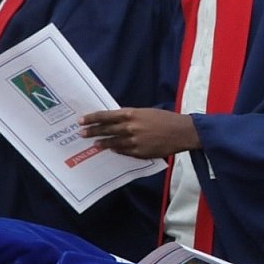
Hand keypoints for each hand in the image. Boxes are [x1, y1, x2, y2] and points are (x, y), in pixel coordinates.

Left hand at [79, 108, 198, 158]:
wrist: (182, 132)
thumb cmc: (166, 119)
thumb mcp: (146, 112)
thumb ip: (131, 116)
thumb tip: (117, 120)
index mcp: (131, 114)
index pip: (105, 116)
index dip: (92, 118)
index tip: (81, 121)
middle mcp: (129, 127)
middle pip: (105, 130)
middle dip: (92, 132)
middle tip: (82, 133)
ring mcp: (133, 141)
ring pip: (112, 143)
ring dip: (102, 143)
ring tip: (94, 144)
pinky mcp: (139, 152)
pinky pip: (124, 152)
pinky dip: (117, 150)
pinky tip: (112, 150)